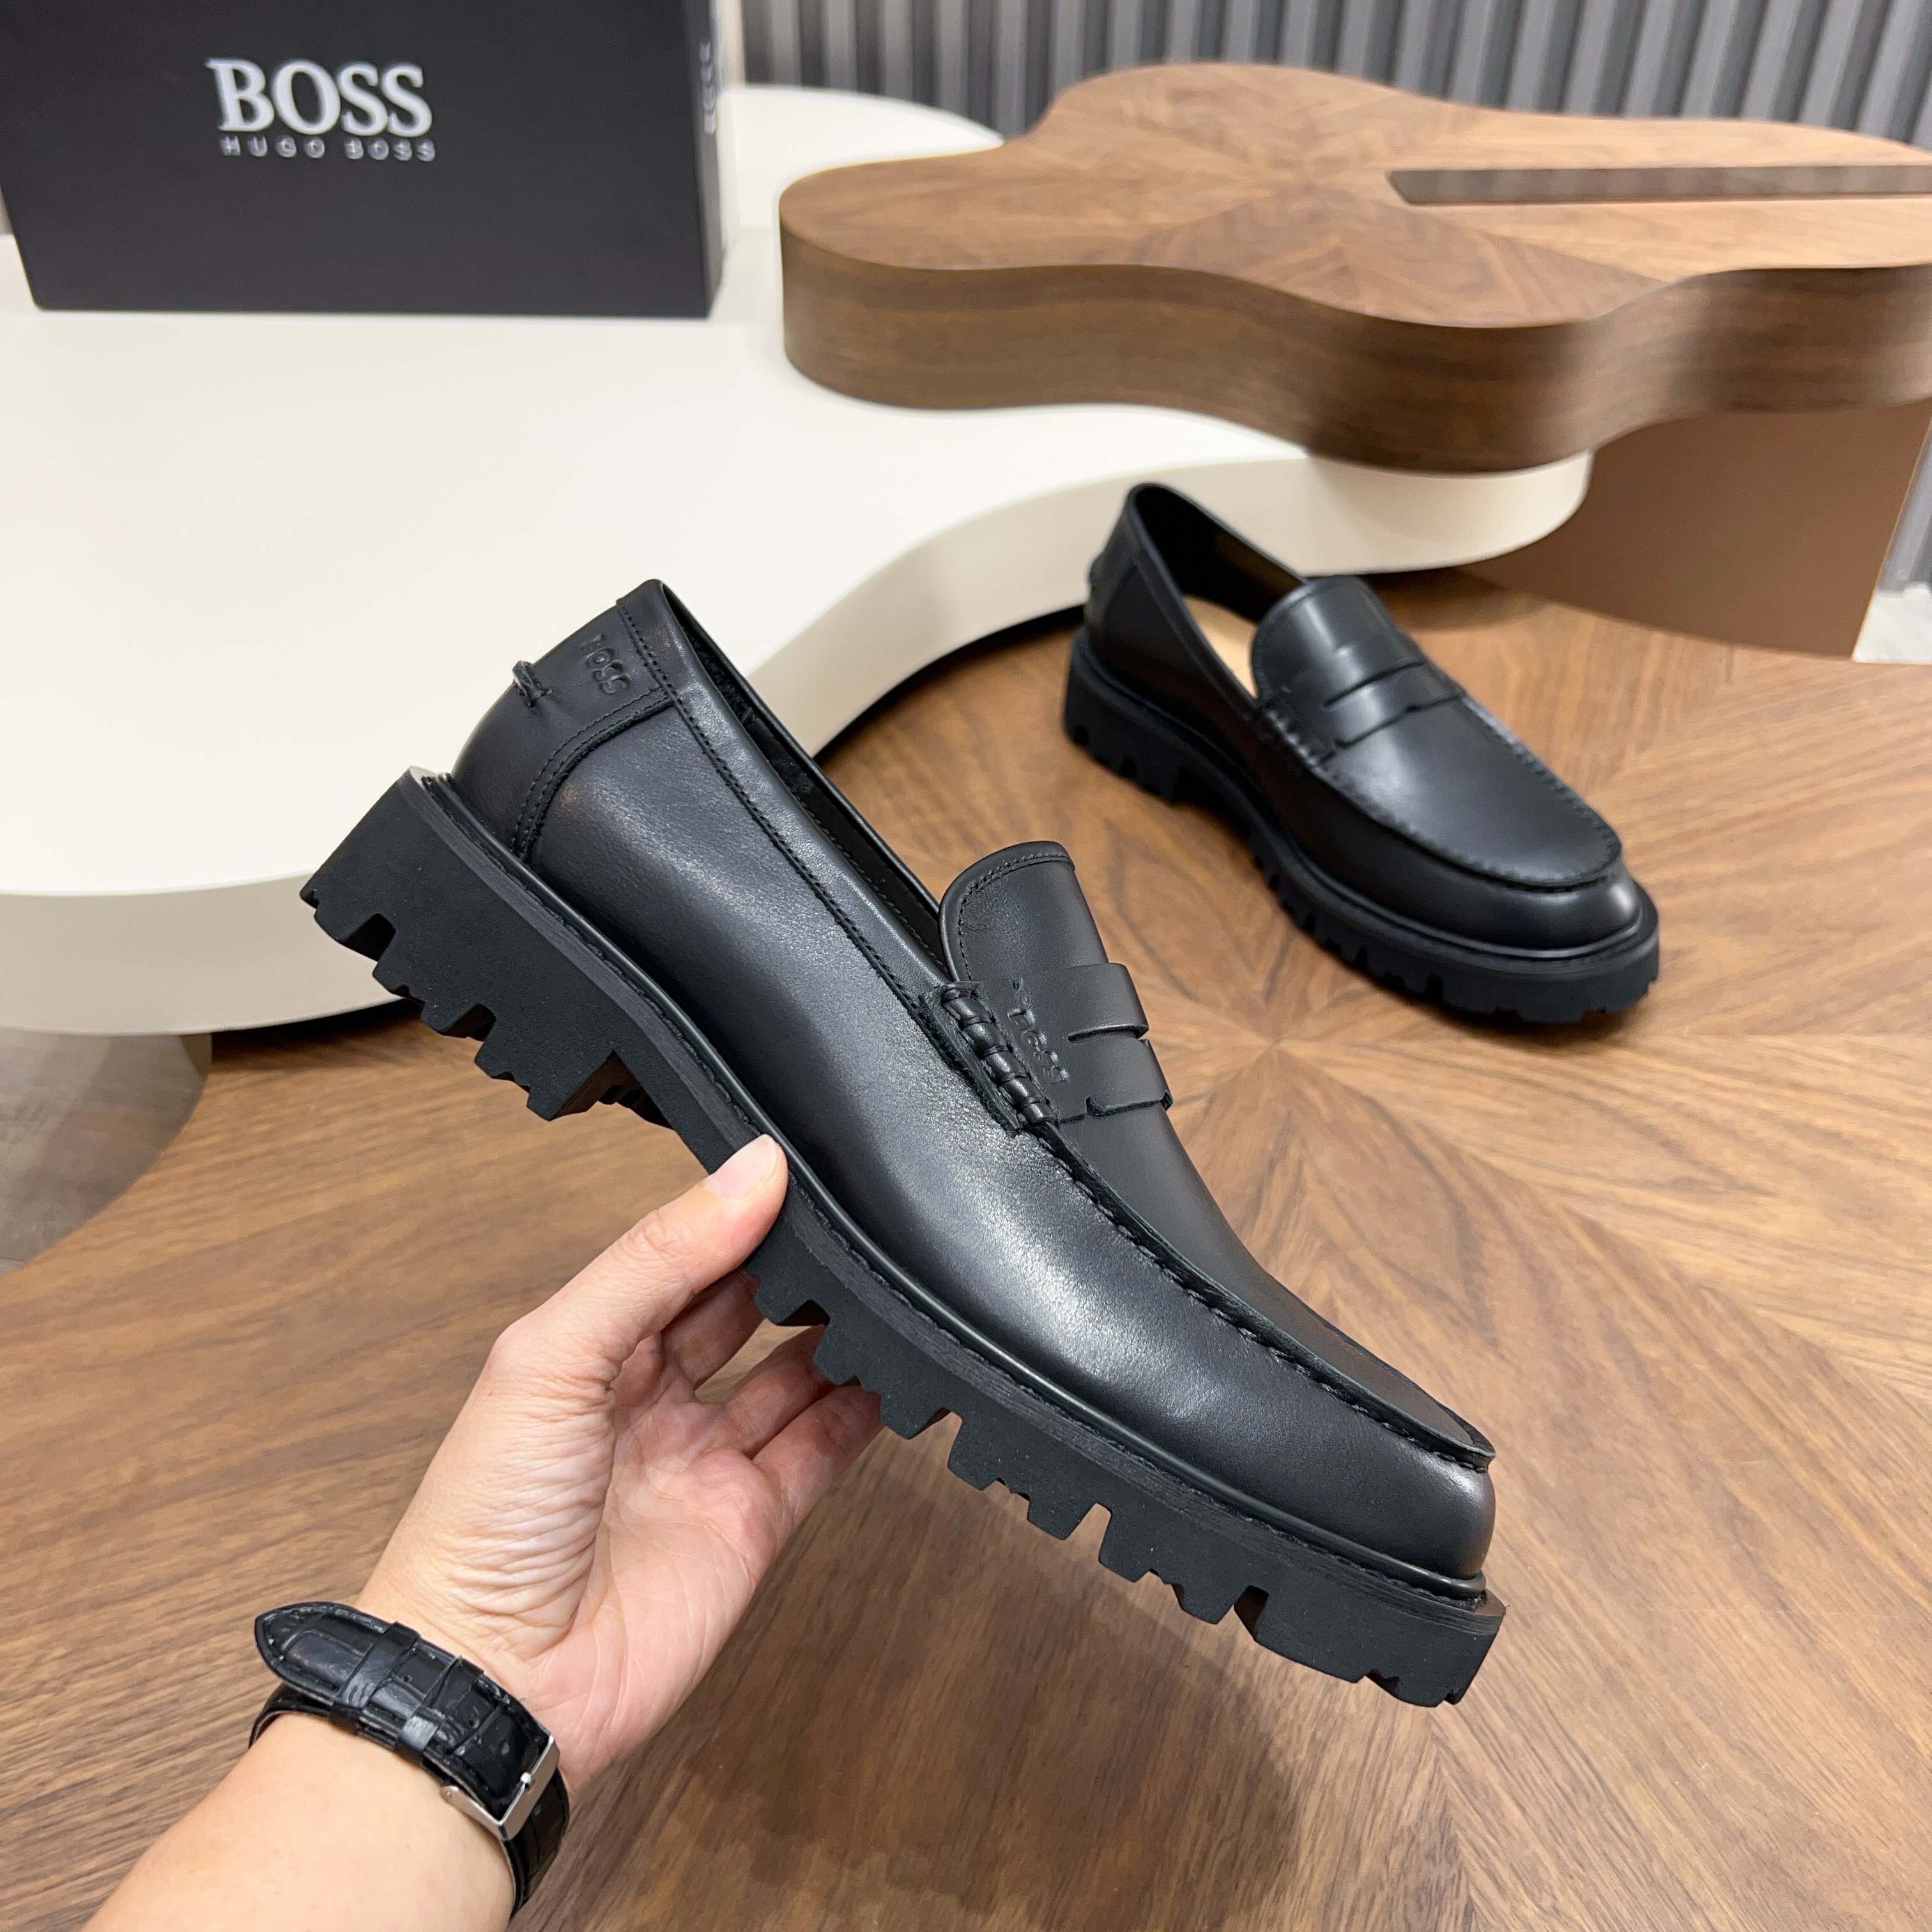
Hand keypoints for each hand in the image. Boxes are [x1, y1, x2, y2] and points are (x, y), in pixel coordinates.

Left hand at [356, 1137, 879, 1787]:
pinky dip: (862, 1410)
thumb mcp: (553, 1355)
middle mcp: (647, 1400)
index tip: (794, 1168)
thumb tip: (750, 1172)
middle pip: (737, 1310)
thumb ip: (655, 1260)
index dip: (730, 1215)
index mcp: (587, 1349)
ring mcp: (702, 1462)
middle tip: (851, 1215)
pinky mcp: (752, 1525)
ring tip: (886, 1277)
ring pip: (789, 1375)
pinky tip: (893, 1366)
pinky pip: (820, 1451)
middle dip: (788, 1264)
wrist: (498, 1679)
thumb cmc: (484, 1520)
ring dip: (833, 1330)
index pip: (674, 1259)